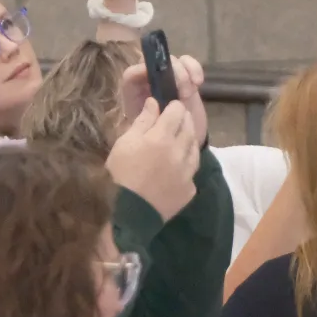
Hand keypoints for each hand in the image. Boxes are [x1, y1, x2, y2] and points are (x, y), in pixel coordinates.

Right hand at [105, 99, 200, 221]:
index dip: (173, 106)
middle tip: (176, 119)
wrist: (131, 214)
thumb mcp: (125, 143)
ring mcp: (188, 171)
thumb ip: (142, 121)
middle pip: (189, 127)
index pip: (176, 111)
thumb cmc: (122, 175)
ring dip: (188, 139)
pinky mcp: (190, 189)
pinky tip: (179, 164)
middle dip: (184, 119)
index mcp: (162, 137)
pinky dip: (187, 163)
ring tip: (180, 139)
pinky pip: (192, 170)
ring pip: (194, 147)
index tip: (168, 107)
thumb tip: (154, 102)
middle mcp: (180, 151)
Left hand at [119, 54, 208, 143]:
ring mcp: (169, 78)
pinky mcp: (186, 78)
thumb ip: (146, 118)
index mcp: (135, 95)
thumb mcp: (149, 132)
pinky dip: (195, 69)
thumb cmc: (159, 139)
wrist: (181, 143)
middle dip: (172, 73)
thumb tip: (152, 101)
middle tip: (183, 94)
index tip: (157, 82)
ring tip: (191, 92)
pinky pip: (189, 64)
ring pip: (174, 60)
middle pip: (156, 63)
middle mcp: (150, 82)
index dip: (142, 72)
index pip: (132, 74)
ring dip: (185, 73)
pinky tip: (199, 83)